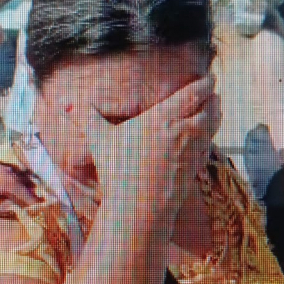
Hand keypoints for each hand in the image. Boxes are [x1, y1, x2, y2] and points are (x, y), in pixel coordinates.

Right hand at [75, 75, 220, 227]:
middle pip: (209, 105)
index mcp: (163, 116)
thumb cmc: (119, 171)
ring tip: (216, 105)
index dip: (204, 84)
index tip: (208, 78)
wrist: (139, 205)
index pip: (193, 93)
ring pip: (213, 123)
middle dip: (212, 95)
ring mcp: (193, 148)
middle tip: (213, 89)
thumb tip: (68, 106)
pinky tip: (208, 133)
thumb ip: (89, 118)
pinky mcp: (196, 166)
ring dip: (216, 112)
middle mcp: (183, 129)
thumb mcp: (100, 140)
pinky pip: (209, 144)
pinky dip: (212, 134)